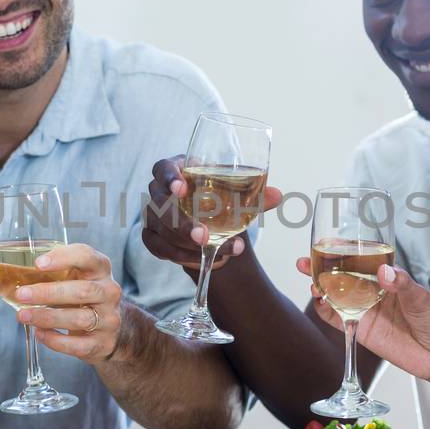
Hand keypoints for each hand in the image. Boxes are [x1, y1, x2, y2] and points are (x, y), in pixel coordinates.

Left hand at [14, 243, 125, 361]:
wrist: (111, 330)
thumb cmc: (84, 298)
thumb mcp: (77, 278)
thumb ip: (55, 272)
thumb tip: (12, 273)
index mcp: (101, 270)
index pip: (88, 257)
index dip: (64, 258)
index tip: (38, 263)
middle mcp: (109, 293)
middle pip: (82, 290)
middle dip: (48, 293)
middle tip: (21, 294)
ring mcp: (109, 320)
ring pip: (80, 318)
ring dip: (47, 317)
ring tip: (23, 315)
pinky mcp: (103, 344)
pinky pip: (78, 345)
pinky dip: (56, 340)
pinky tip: (40, 334)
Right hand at [140, 155, 282, 270]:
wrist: (211, 222)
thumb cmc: (221, 198)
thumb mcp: (237, 194)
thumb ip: (256, 195)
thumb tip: (278, 196)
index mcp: (177, 170)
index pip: (162, 168)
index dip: (169, 177)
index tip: (182, 188)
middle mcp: (159, 191)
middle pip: (160, 204)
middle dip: (182, 223)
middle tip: (205, 236)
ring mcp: (152, 215)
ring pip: (162, 230)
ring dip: (188, 244)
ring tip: (219, 251)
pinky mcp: (152, 236)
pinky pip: (159, 248)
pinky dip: (182, 256)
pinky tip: (203, 259)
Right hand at [301, 261, 429, 383]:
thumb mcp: (423, 298)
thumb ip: (403, 285)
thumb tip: (385, 272)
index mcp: (388, 278)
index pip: (362, 260)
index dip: (344, 251)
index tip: (330, 243)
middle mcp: (373, 292)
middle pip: (342, 276)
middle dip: (323, 267)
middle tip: (306, 261)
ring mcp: (365, 310)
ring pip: (336, 296)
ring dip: (320, 287)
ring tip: (310, 280)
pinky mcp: (361, 329)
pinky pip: (338, 319)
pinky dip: (325, 310)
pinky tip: (318, 302)